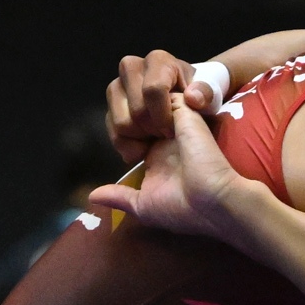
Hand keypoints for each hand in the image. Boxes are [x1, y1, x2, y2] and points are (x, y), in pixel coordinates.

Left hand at [87, 100, 266, 245]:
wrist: (212, 204)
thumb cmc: (183, 210)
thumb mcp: (144, 207)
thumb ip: (119, 197)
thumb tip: (92, 197)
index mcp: (157, 155)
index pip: (130, 133)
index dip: (121, 137)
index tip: (128, 154)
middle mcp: (166, 137)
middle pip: (134, 114)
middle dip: (125, 123)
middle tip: (136, 145)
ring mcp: (175, 123)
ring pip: (145, 100)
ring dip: (138, 114)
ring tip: (149, 137)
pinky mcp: (185, 112)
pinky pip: (160, 94)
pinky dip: (153, 108)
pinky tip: (161, 129)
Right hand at [105, 50, 211, 161]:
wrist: (183, 98)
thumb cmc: (197, 95)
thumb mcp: (209, 93)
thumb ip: (206, 93)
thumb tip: (192, 97)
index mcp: (158, 61)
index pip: (153, 90)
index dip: (164, 116)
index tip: (176, 128)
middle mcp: (131, 67)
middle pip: (137, 111)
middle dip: (155, 129)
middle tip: (169, 133)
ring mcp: (117, 86)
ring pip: (122, 124)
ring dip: (142, 138)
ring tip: (158, 136)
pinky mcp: (110, 106)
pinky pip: (113, 133)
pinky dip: (129, 145)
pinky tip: (145, 145)